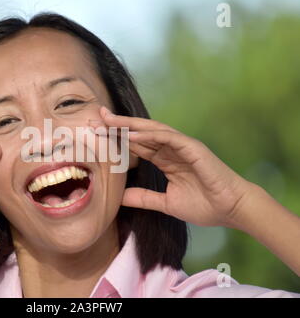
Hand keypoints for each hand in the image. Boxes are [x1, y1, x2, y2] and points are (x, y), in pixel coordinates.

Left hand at [90, 107, 253, 227]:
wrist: (231, 210)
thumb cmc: (204, 205)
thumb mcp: (166, 203)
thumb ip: (144, 198)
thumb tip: (120, 198)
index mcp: (165, 159)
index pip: (136, 145)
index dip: (116, 139)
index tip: (96, 134)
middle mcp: (171, 149)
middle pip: (140, 133)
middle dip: (118, 125)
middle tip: (95, 117)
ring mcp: (182, 146)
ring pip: (152, 130)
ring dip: (129, 125)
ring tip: (108, 120)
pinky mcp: (193, 148)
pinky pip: (168, 139)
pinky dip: (150, 135)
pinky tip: (131, 135)